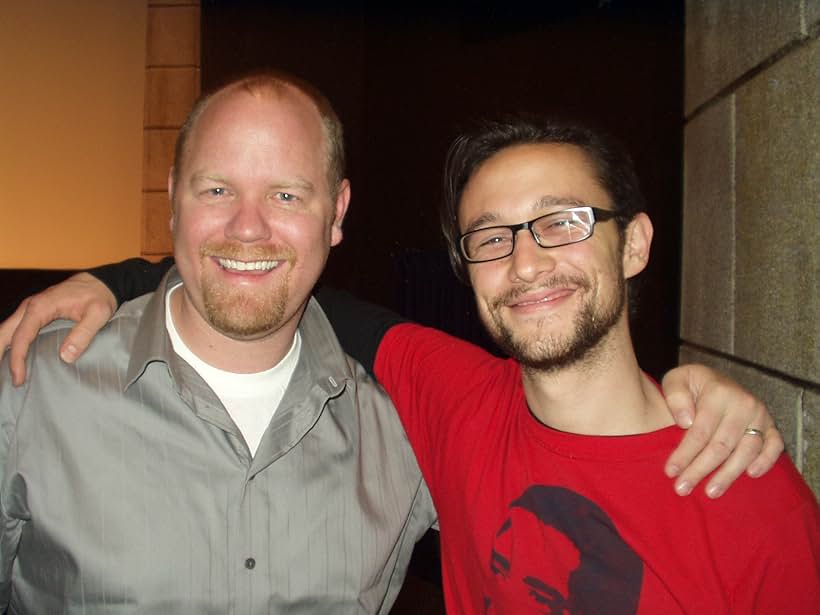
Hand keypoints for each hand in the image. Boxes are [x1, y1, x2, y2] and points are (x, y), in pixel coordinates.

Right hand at [0, 273, 115, 385]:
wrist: (101, 282)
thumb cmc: (99, 297)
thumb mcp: (98, 315)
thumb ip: (83, 334)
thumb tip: (65, 356)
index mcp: (41, 307)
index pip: (21, 337)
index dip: (17, 359)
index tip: (19, 379)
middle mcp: (30, 306)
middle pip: (4, 332)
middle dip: (0, 354)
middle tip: (6, 379)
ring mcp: (30, 308)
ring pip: (6, 330)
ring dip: (2, 348)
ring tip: (3, 371)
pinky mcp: (35, 312)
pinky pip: (16, 328)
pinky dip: (10, 343)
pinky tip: (12, 357)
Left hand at [662, 364, 783, 497]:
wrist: (714, 379)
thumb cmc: (691, 384)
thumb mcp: (676, 379)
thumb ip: (675, 396)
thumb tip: (685, 422)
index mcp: (718, 393)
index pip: (700, 431)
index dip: (685, 453)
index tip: (670, 472)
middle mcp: (743, 404)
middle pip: (721, 445)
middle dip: (700, 469)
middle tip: (682, 489)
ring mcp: (760, 415)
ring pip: (746, 451)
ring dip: (728, 474)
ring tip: (710, 492)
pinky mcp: (771, 426)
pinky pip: (774, 446)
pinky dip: (765, 462)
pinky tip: (751, 475)